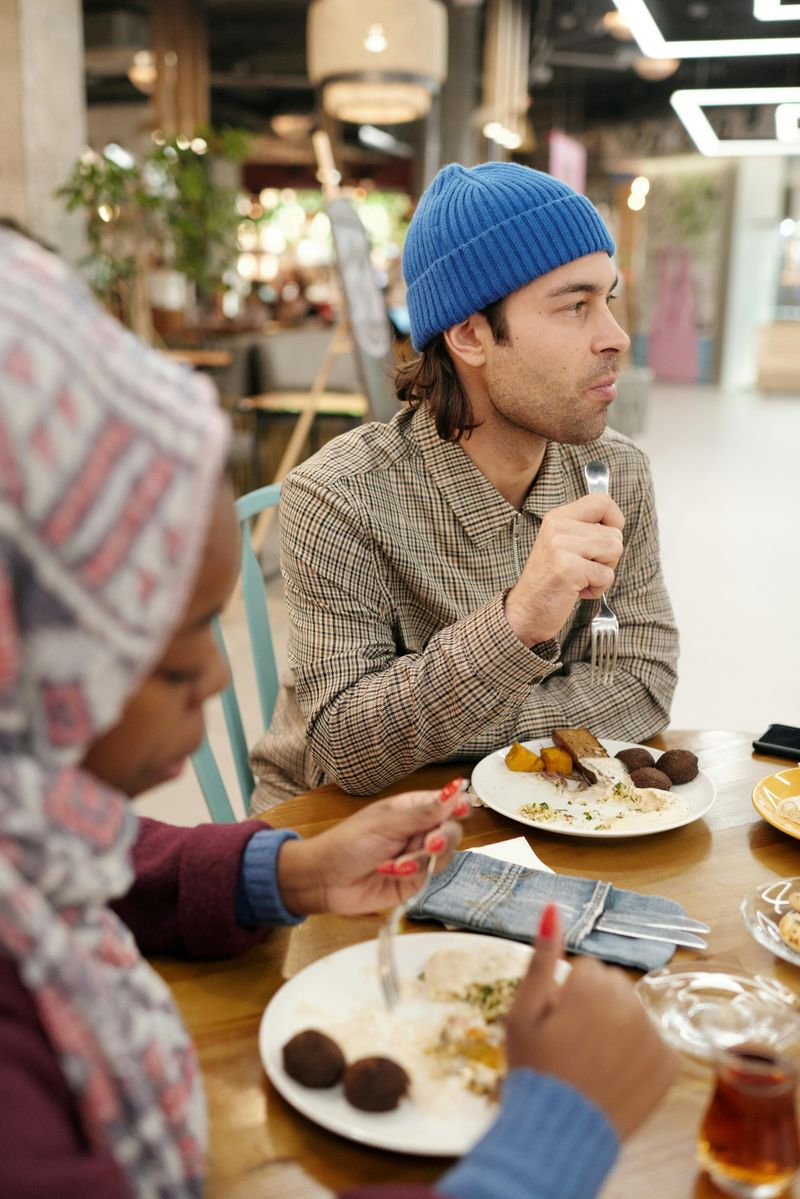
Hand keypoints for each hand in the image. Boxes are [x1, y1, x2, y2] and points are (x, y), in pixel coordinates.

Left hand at [276, 783, 466, 916]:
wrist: (325, 879)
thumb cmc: (348, 842)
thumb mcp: (386, 823)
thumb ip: (424, 812)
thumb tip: (457, 790)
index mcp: (411, 809)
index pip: (445, 803)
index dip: (457, 805)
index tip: (461, 809)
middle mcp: (418, 831)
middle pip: (451, 831)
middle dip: (443, 838)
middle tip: (430, 844)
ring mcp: (418, 857)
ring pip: (444, 856)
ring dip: (422, 859)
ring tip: (398, 864)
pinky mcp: (414, 882)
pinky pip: (430, 877)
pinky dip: (413, 874)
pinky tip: (391, 872)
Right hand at [504, 494, 624, 646]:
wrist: (526, 610)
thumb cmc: (549, 581)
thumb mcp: (562, 545)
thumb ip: (585, 530)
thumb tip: (616, 525)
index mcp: (558, 517)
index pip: (602, 501)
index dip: (615, 520)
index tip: (606, 538)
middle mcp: (559, 527)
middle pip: (614, 533)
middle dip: (608, 556)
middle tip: (584, 568)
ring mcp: (562, 547)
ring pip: (614, 551)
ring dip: (604, 572)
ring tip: (581, 578)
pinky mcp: (569, 568)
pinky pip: (607, 575)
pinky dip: (598, 588)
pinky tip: (577, 590)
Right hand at [505, 906, 674, 1139]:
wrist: (558, 1135)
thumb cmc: (534, 1070)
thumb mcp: (523, 1011)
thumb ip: (542, 957)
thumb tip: (553, 906)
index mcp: (593, 984)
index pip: (585, 968)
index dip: (566, 994)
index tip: (556, 1023)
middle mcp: (630, 1002)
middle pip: (612, 986)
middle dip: (593, 1005)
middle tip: (570, 1043)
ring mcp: (653, 1034)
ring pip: (632, 1012)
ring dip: (616, 1027)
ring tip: (591, 1062)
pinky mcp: (668, 1064)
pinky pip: (652, 1042)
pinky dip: (637, 1054)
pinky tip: (614, 1075)